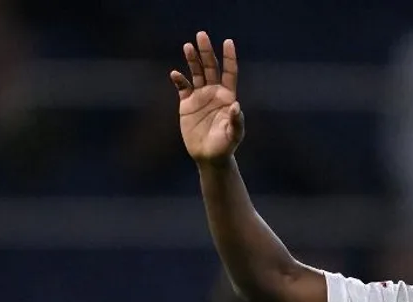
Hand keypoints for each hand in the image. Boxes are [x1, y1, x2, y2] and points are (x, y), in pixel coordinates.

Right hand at [170, 32, 242, 164]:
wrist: (209, 156)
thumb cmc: (226, 145)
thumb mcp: (234, 134)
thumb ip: (237, 120)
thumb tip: (236, 105)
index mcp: (227, 96)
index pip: (229, 72)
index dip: (229, 57)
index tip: (228, 42)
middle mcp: (214, 92)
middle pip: (210, 67)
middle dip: (206, 52)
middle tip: (202, 35)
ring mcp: (199, 96)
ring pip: (196, 73)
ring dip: (192, 60)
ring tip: (188, 46)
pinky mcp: (186, 103)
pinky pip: (182, 87)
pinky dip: (179, 80)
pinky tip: (176, 74)